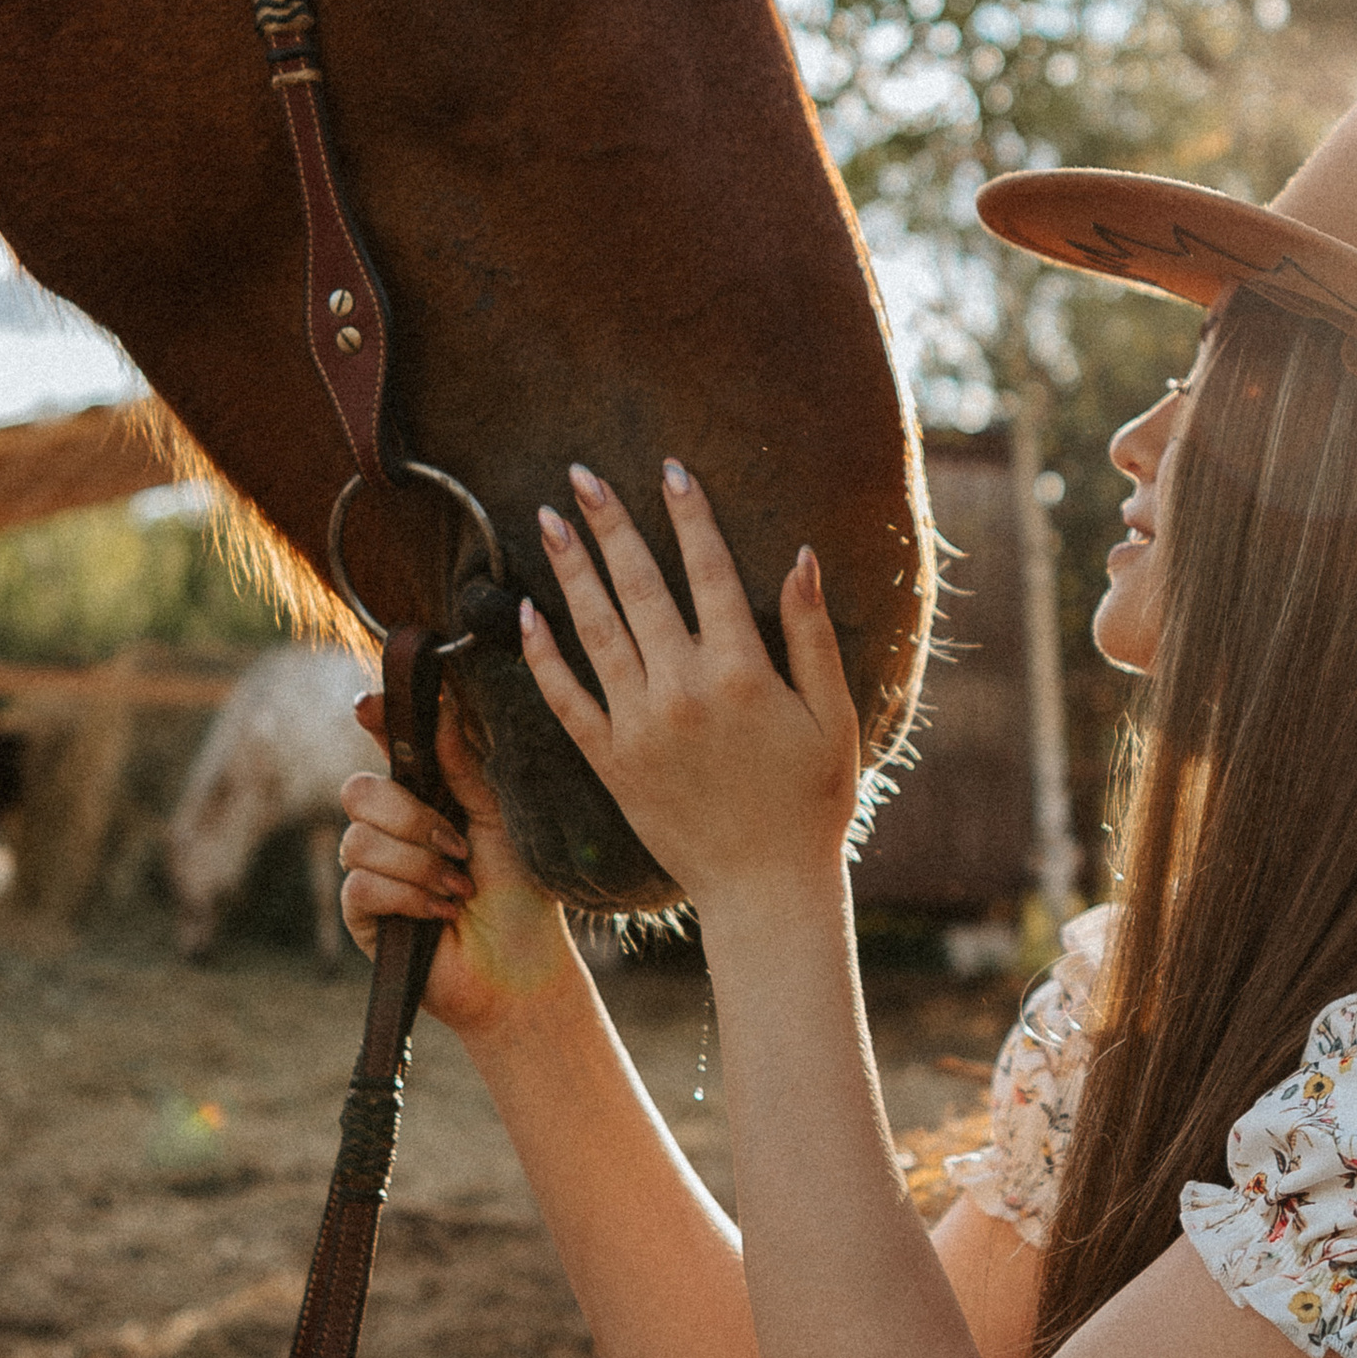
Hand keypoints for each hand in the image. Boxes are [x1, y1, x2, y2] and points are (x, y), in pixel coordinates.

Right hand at [338, 695, 581, 1037]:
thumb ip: (465, 767)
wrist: (522, 967)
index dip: (375, 724)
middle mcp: (391, 830)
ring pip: (359, 840)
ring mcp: (372, 871)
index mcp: (425, 798)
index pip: (388, 750)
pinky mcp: (362, 916)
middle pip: (358, 791)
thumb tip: (441, 705)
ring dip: (419, 865)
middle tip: (457, 844)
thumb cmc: (520, 893)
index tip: (368, 707)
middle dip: (410, 816)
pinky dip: (409, 897)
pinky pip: (362, 886)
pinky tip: (442, 912)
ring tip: (460, 888)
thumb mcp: (498, 819)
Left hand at [520, 461, 858, 914]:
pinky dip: (543, 655)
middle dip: (610, 524)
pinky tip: (523, 614)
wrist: (765, 888)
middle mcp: (683, 690)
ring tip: (546, 521)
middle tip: (580, 474)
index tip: (669, 469)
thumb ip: (811, 634)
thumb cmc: (812, 801)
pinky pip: (566, 699)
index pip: (709, 572)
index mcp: (742, 672)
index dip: (689, 516)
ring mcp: (639, 726)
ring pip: (595, 630)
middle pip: (640, 586)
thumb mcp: (833, 715)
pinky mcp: (610, 762)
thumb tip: (800, 557)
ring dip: (569, 570)